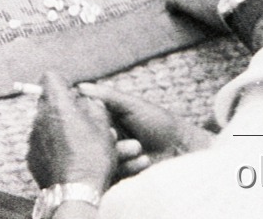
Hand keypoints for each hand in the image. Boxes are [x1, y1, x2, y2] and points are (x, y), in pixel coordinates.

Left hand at [27, 72, 115, 190]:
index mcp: (57, 103)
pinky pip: (43, 145)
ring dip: (61, 130)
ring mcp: (33, 137)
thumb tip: (87, 101)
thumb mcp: (104, 127)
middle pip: (50, 103)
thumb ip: (94, 106)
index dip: (64, 82)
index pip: (51, 77)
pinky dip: (54, 148)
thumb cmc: (93, 156)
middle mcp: (40, 117)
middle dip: (65, 109)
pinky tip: (69, 158)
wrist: (76, 191)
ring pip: (48, 126)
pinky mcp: (31, 156)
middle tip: (82, 121)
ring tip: (79, 144)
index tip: (75, 94)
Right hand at [76, 82, 213, 178]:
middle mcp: (105, 139)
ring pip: (100, 158)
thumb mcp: (133, 105)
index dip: (87, 119)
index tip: (97, 117)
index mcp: (105, 120)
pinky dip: (128, 166)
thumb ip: (107, 96)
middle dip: (103, 138)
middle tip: (115, 134)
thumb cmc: (159, 122)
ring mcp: (112, 158)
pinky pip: (113, 174)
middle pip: (90, 140)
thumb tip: (80, 86)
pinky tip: (144, 159)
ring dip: (119, 152)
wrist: (182, 149)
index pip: (85, 119)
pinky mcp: (120, 176)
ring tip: (137, 147)